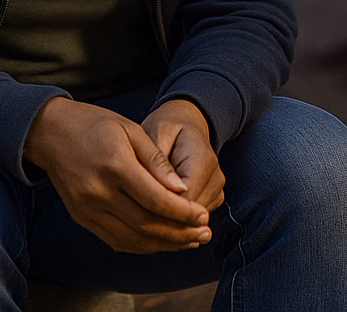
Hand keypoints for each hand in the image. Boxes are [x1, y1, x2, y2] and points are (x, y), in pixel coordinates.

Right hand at [23, 97, 211, 253]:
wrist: (50, 133)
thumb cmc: (94, 124)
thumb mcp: (130, 128)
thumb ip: (156, 160)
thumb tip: (182, 188)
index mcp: (115, 165)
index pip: (155, 200)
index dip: (183, 212)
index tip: (203, 216)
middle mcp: (99, 192)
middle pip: (146, 224)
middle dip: (179, 233)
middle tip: (204, 234)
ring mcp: (87, 209)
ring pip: (132, 239)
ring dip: (164, 244)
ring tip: (189, 242)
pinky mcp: (82, 218)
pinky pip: (116, 240)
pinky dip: (141, 245)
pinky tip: (161, 242)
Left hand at [142, 100, 224, 214]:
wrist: (184, 124)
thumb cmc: (165, 128)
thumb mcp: (155, 135)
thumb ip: (156, 163)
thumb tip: (154, 191)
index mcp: (203, 159)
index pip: (185, 199)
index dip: (159, 208)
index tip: (133, 209)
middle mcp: (215, 178)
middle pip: (190, 215)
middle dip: (161, 219)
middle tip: (130, 216)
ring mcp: (216, 191)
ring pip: (191, 223)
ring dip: (166, 222)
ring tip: (140, 210)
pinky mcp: (211, 200)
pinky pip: (191, 221)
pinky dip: (171, 220)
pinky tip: (152, 211)